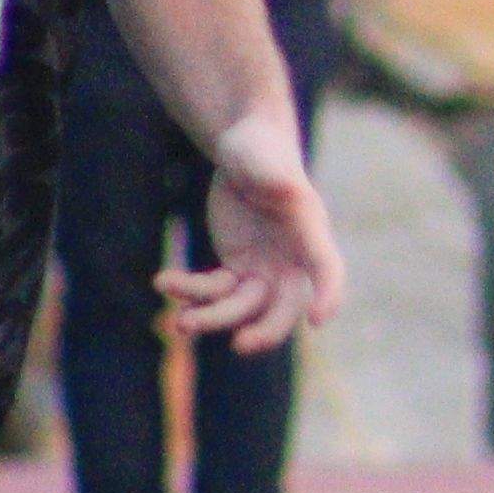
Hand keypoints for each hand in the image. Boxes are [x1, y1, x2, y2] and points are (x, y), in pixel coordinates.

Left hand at [169, 147, 345, 354]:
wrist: (241, 148)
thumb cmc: (260, 148)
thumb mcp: (264, 160)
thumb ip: (275, 177)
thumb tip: (286, 189)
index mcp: (309, 232)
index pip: (327, 269)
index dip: (328, 296)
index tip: (317, 322)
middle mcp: (292, 258)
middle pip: (286, 308)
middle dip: (265, 331)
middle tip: (238, 345)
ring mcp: (264, 267)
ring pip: (243, 309)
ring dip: (212, 318)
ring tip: (180, 322)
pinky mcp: (237, 267)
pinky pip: (215, 293)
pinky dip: (190, 293)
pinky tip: (165, 280)